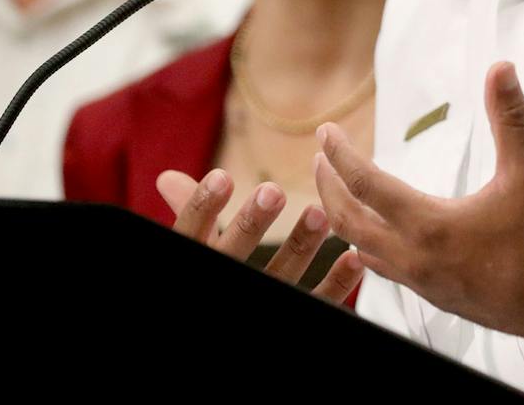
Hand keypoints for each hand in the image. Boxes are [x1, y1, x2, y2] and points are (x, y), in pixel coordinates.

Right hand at [156, 168, 362, 303]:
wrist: (220, 345)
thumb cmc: (207, 278)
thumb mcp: (193, 249)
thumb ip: (190, 215)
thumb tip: (168, 177)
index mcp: (197, 260)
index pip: (192, 231)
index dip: (204, 206)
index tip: (223, 177)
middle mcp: (225, 281)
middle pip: (234, 253)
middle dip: (253, 222)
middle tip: (274, 191)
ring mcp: (258, 303)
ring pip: (279, 277)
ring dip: (301, 245)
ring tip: (319, 213)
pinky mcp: (290, 320)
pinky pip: (313, 303)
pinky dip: (336, 284)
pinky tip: (354, 259)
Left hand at [315, 61, 523, 340]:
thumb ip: (511, 116)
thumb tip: (500, 71)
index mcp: (430, 226)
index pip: (366, 184)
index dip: (340, 154)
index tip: (325, 133)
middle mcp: (416, 258)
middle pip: (348, 220)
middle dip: (328, 186)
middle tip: (320, 159)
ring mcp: (422, 282)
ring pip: (361, 248)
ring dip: (342, 218)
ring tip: (336, 194)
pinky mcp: (435, 296)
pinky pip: (383, 270)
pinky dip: (365, 246)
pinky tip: (371, 241)